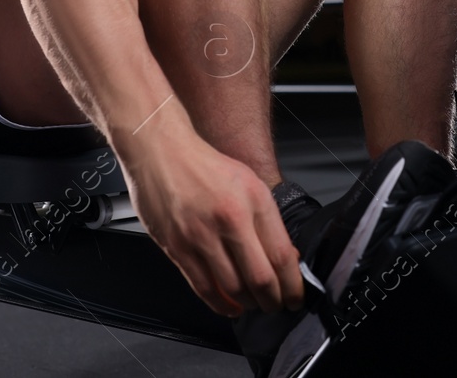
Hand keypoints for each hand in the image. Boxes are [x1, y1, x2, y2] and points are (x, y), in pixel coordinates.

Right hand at [120, 112, 303, 317]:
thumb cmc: (204, 166)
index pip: (281, 254)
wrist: (160, 150)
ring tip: (254, 304)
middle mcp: (230, 217)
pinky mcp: (177, 247)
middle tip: (277, 306)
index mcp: (255, 199)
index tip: (295, 295)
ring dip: (248, 304)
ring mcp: (201, 234)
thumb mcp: (249, 183)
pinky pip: (203, 287)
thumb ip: (266, 220)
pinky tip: (230, 306)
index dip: (292, 285)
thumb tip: (286, 257)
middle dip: (273, 300)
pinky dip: (220, 304)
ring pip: (233, 288)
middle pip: (260, 278)